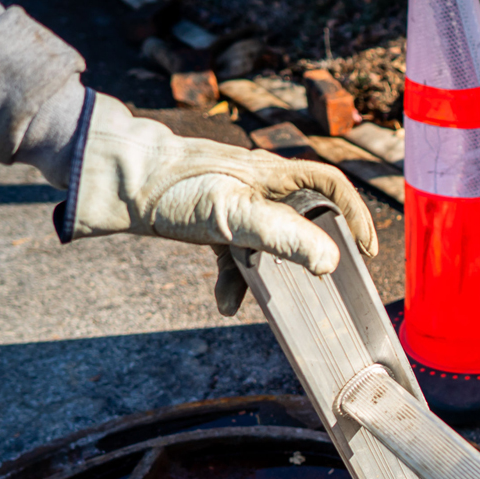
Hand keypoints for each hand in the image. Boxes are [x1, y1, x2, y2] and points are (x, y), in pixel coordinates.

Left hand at [70, 94, 377, 306]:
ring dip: (267, 271)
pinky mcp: (206, 216)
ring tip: (266, 297)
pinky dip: (232, 278)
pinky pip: (231, 248)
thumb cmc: (175, 189)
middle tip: (323, 277)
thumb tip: (330, 262)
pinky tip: (225, 304)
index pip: (331, 185)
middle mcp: (257, 182)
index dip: (355, 215)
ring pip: (266, 237)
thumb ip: (285, 238)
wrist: (113, 181)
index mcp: (272, 174)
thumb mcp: (234, 215)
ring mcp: (231, 198)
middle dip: (312, 247)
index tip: (366, 251)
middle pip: (302, 212)